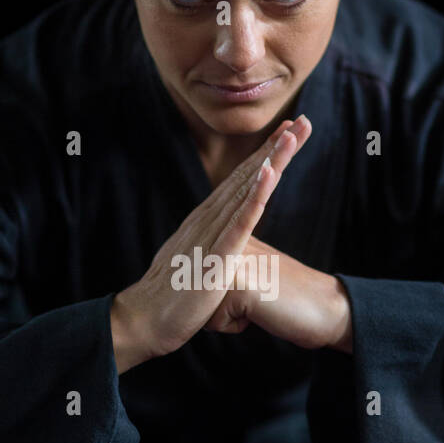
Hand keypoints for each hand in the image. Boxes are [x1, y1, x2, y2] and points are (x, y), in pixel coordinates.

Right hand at [110, 116, 312, 371]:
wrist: (142, 321)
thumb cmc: (170, 298)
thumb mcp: (197, 266)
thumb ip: (212, 252)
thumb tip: (224, 252)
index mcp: (205, 222)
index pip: (240, 183)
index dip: (264, 156)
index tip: (287, 133)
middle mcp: (207, 220)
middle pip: (247, 177)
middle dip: (275, 148)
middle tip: (301, 121)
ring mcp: (210, 236)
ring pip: (244, 192)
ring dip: (268, 163)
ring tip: (289, 138)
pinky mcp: (214, 258)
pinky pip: (237, 225)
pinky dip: (254, 199)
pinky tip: (268, 179)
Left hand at [202, 235, 352, 351]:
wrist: (326, 309)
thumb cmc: (287, 300)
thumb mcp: (250, 274)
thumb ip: (224, 269)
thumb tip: (192, 282)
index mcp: (230, 238)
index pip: (198, 279)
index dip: (219, 296)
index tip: (245, 289)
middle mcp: (227, 242)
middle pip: (195, 294)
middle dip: (220, 309)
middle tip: (256, 298)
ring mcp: (231, 259)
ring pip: (201, 308)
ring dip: (227, 317)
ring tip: (258, 303)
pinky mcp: (237, 282)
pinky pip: (214, 322)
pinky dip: (236, 326)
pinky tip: (261, 311)